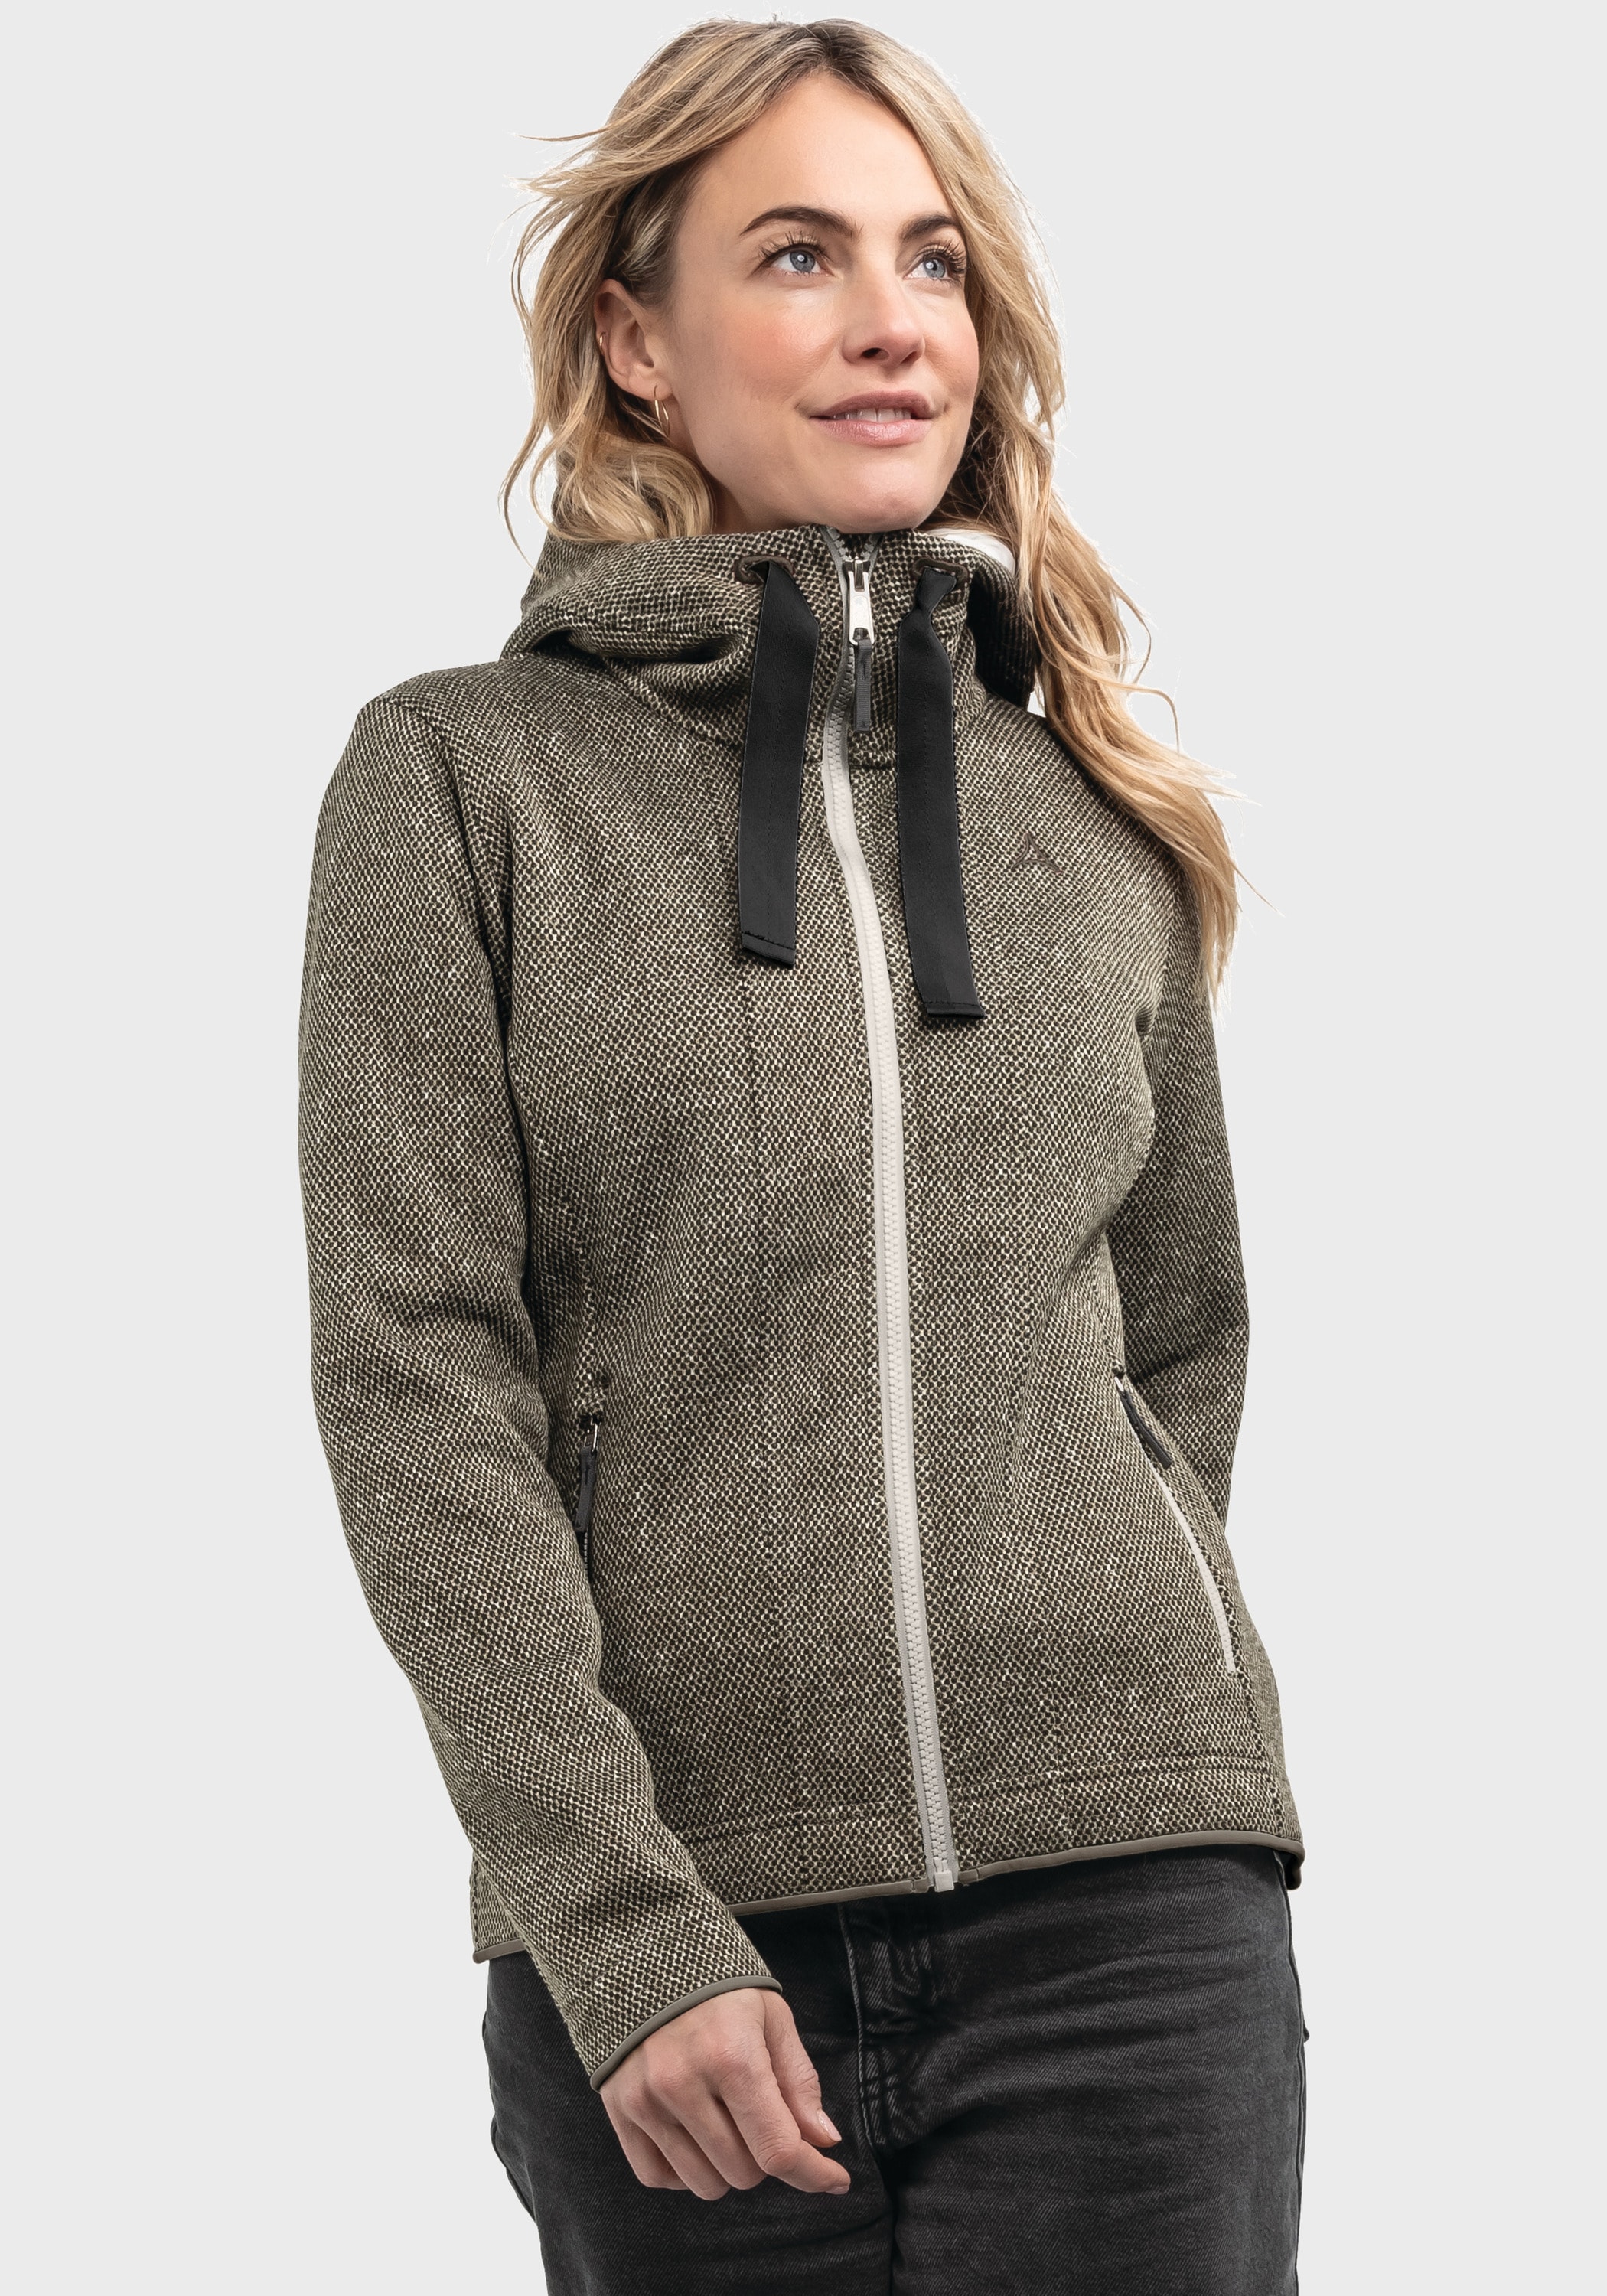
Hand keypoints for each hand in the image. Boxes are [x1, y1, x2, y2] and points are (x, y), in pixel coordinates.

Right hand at [600, 1986, 850, 2200]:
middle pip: (744, 2173)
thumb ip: (799, 2081)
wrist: (647, 1960)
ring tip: (727, 2121)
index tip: (835, 2178)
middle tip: (762, 2116)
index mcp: (731, 2056)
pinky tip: (695, 2135)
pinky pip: (658, 2177)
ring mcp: (645, 2101)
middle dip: (765, 2155)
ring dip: (727, 2166)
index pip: (777, 2148)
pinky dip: (684, 2170)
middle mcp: (682, 2084)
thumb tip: (823, 2141)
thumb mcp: (772, 2018)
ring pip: (704, 2184)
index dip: (813, 2173)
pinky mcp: (620, 2111)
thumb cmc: (719, 1989)